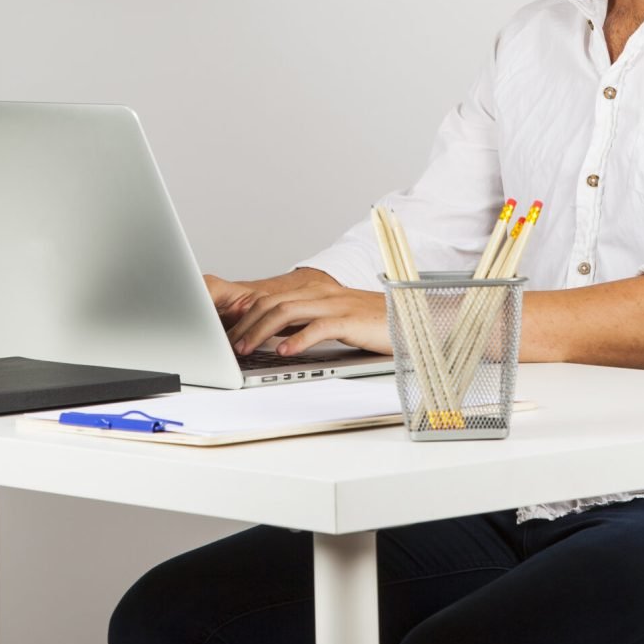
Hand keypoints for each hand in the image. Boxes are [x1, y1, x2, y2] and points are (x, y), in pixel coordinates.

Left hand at [205, 268, 391, 356]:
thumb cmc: (374, 323)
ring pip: (287, 312)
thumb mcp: (335, 320)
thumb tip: (278, 337)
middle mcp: (322, 294)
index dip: (248, 313)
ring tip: (247, 349)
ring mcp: (336, 305)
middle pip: (273, 303)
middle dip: (247, 324)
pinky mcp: (349, 320)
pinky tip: (282, 351)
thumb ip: (308, 323)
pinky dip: (296, 339)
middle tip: (232, 344)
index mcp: (317, 292)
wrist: (412, 318)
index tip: (231, 330)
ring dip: (261, 331)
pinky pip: (317, 327)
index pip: (272, 297)